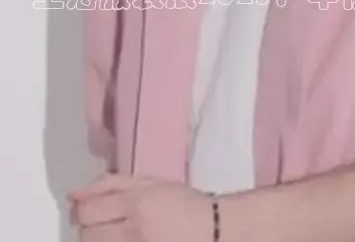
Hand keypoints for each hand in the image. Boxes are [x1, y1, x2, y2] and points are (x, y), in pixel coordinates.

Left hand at [68, 173, 213, 241]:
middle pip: (87, 234)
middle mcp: (134, 232)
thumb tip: (74, 194)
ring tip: (116, 232)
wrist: (215, 230)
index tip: (93, 206)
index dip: (84, 208)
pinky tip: (122, 238)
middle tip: (105, 220)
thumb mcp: (153, 184)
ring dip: (98, 238)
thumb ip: (112, 184)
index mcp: (137, 204)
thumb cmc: (186, 203)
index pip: (89, 210)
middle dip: (90, 226)